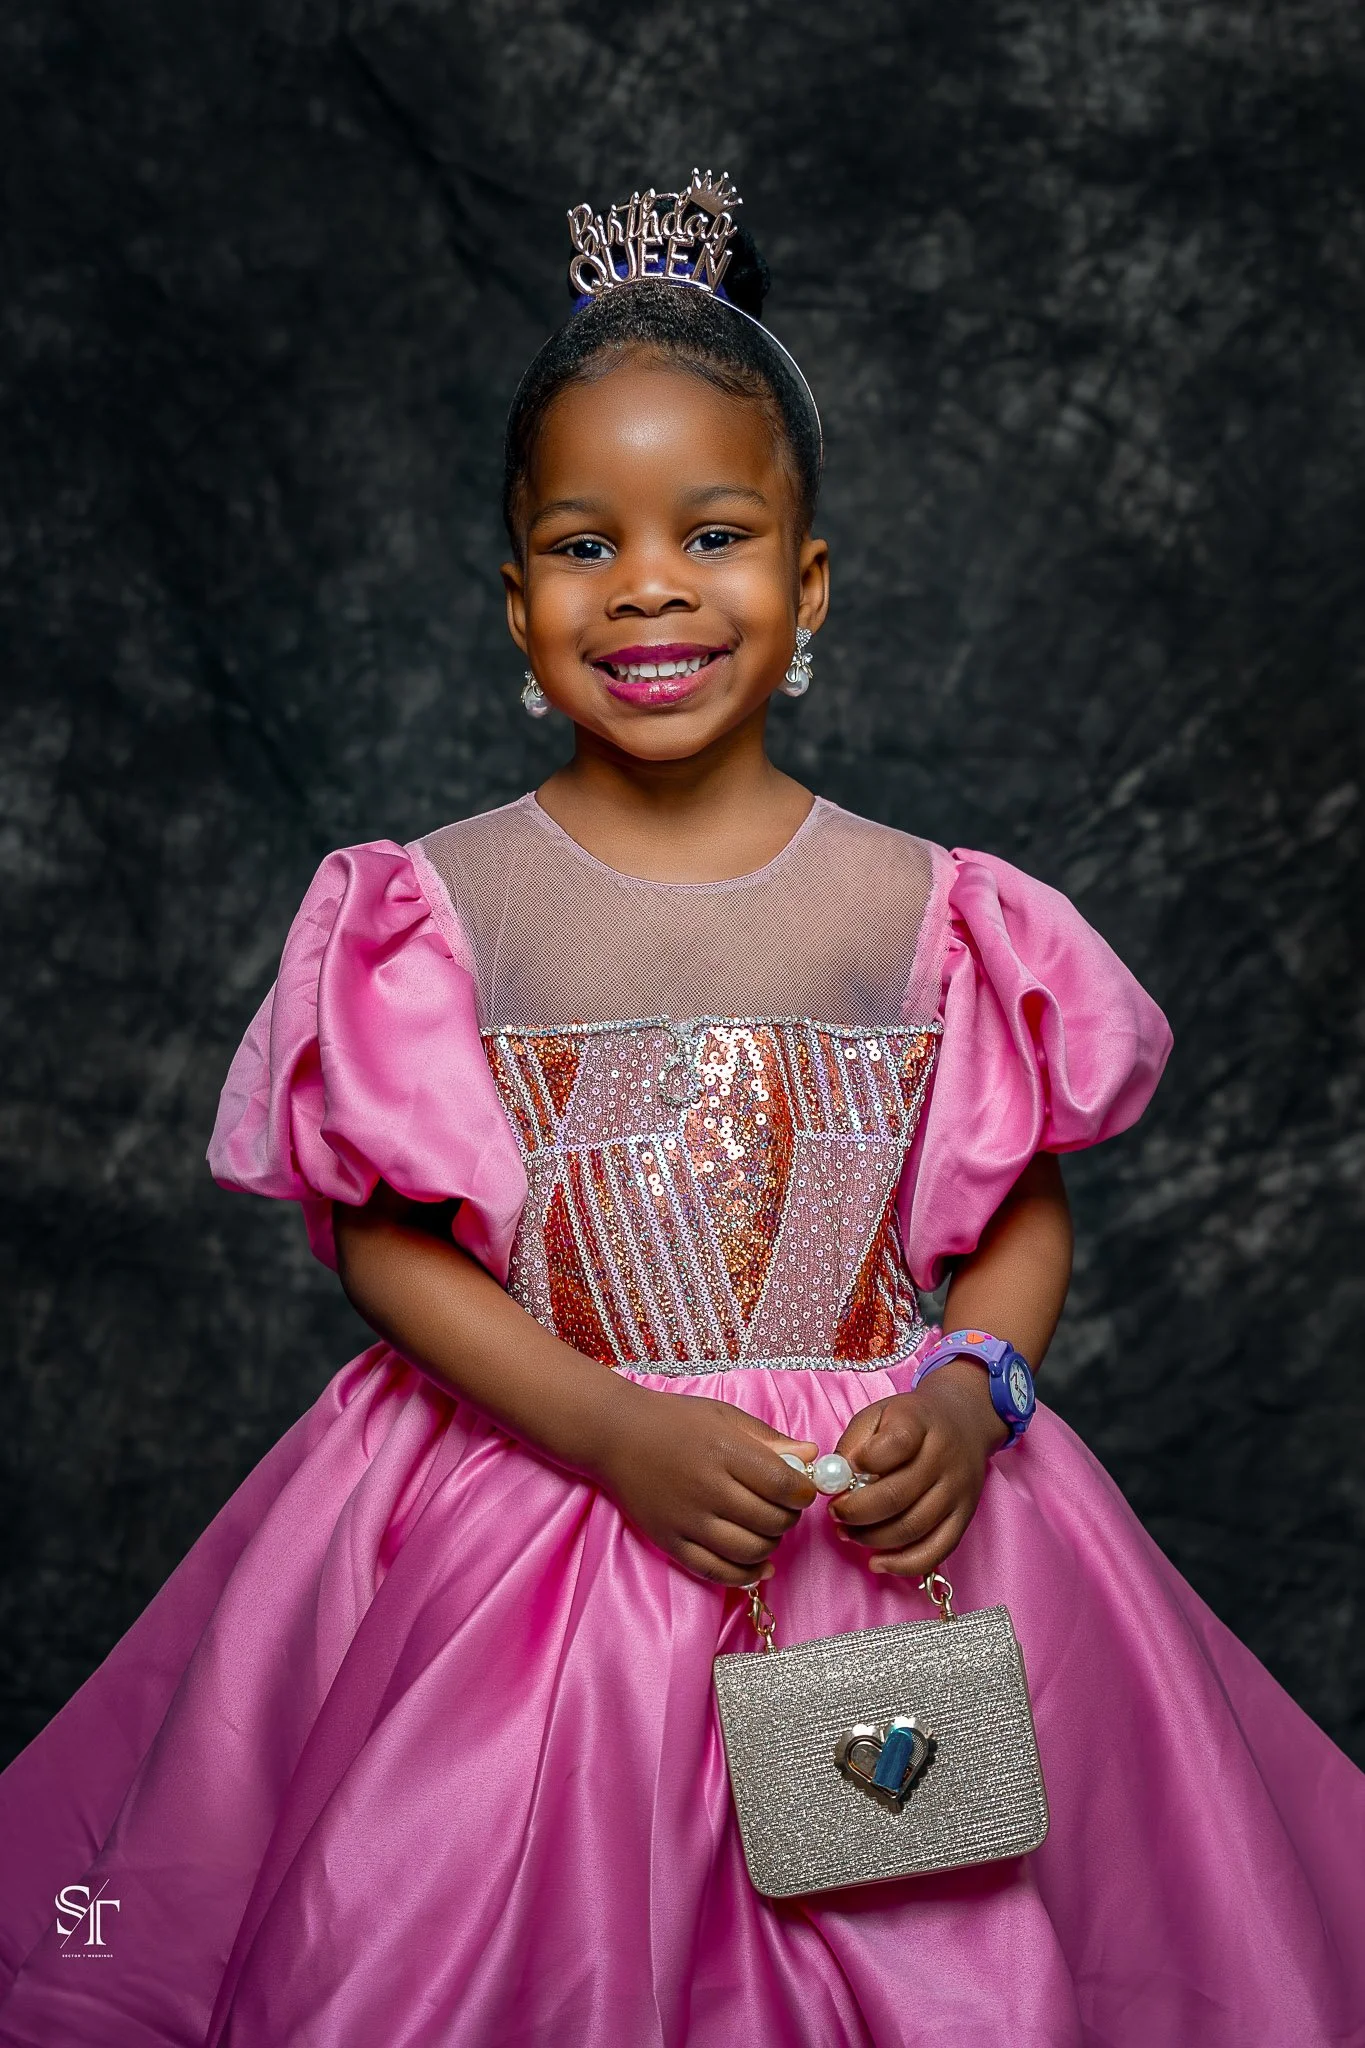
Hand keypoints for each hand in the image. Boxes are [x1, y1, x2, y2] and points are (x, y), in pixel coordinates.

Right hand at [591, 1381, 817, 1585]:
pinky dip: (744, 1575)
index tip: (804, 1490)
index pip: (785, 1487)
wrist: (615, 1434)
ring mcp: (688, 1520)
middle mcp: (708, 1489)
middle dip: (789, 1517)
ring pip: (750, 1550)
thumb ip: (770, 1440)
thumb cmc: (674, 1420)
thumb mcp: (725, 1417)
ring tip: (767, 1528)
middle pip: (772, 1521)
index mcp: (726, 1453)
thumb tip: (813, 1457)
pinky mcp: (671, 1542)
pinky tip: (757, 1565)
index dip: (804, 1493)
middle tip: (784, 1507)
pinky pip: (716, 1572)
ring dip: (771, 1544)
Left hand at [828, 1360, 1008, 1576]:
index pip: (894, 1445)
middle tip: (835, 1513)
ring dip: (871, 1538)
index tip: (840, 1471)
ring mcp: (957, 1491)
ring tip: (848, 1532)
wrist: (964, 1420)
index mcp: (919, 1424)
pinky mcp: (964, 1518)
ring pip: (911, 1528)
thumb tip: (834, 1479)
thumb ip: (854, 1442)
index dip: (861, 1462)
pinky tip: (877, 1562)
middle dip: (855, 1511)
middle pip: (896, 1496)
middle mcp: (943, 1459)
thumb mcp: (879, 1413)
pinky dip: (903, 1564)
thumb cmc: (912, 1420)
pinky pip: (936, 1551)